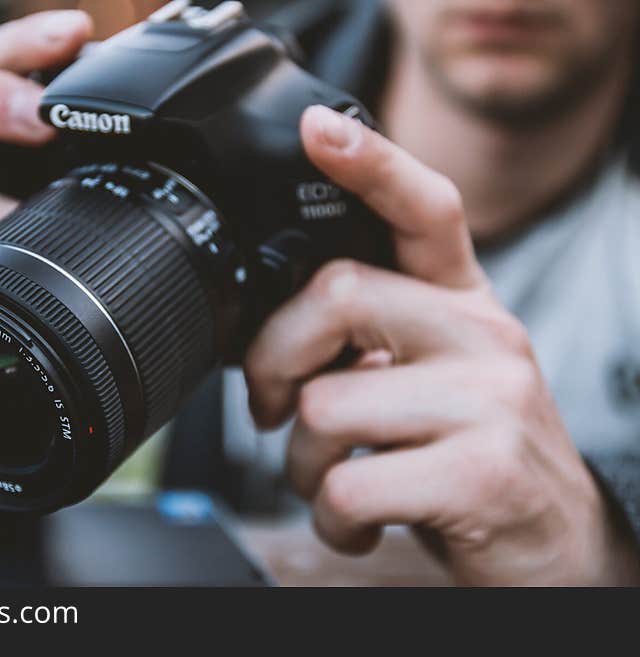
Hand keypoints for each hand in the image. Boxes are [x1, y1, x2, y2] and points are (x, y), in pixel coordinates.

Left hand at [244, 105, 639, 584]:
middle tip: (271, 406)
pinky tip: (354, 522)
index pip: (425, 210)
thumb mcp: (435, 379)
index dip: (371, 164)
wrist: (555, 543)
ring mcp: (488, 402)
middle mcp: (483, 336)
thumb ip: (375, 341)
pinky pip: (346, 484)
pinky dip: (328, 516)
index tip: (316, 129)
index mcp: (465, 304)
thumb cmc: (471, 454)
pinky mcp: (479, 475)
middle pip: (336, 294)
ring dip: (300, 460)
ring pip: (324, 404)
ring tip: (329, 479)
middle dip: (271, 359)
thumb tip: (277, 334)